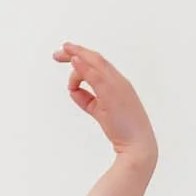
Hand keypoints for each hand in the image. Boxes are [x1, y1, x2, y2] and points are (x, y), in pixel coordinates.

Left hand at [54, 44, 156, 165]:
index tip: (67, 54)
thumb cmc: (121, 129)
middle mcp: (118, 80)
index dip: (82, 56)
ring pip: (95, 63)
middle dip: (77, 52)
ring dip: (78, 55)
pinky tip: (74, 61)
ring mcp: (116, 85)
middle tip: (58, 52)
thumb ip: (86, 99)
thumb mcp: (99, 110)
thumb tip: (73, 91)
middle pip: (96, 59)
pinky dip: (84, 67)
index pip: (98, 64)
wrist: (137, 144)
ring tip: (62, 53)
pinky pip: (96, 75)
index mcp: (117, 83)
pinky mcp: (112, 94)